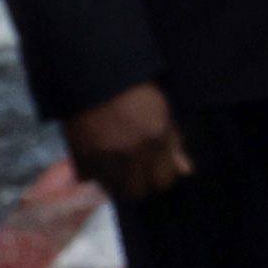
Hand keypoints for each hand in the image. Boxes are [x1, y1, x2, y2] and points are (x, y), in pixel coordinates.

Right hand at [68, 82, 192, 202]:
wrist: (94, 75)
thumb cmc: (133, 91)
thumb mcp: (162, 111)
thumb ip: (173, 144)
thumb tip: (185, 172)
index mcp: (157, 140)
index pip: (163, 182)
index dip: (158, 178)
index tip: (152, 172)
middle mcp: (134, 153)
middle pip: (138, 192)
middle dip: (137, 185)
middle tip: (132, 173)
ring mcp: (107, 157)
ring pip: (114, 189)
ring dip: (114, 181)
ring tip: (113, 167)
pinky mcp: (82, 156)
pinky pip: (88, 178)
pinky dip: (92, 173)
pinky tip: (96, 160)